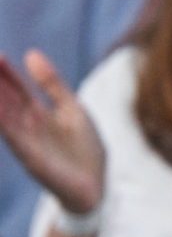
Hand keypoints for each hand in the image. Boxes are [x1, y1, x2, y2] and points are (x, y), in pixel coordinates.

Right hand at [0, 52, 103, 215]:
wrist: (97, 183)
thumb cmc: (83, 147)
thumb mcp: (71, 107)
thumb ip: (51, 84)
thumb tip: (31, 53)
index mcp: (38, 115)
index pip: (17, 90)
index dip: (8, 73)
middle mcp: (28, 128)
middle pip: (8, 102)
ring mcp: (29, 144)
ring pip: (7, 120)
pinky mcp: (34, 161)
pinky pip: (17, 142)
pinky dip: (7, 127)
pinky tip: (1, 114)